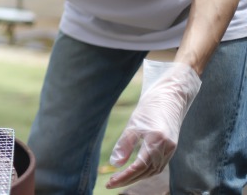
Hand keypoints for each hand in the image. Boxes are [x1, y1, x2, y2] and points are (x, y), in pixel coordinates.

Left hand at [106, 61, 201, 188]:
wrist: (171, 97)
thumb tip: (115, 164)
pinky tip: (134, 172)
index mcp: (157, 141)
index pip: (138, 167)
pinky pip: (158, 166)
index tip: (109, 183)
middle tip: (111, 184)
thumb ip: (125, 145)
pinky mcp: (171, 149)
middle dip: (128, 180)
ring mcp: (171, 150)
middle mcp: (167, 149)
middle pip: (146, 172)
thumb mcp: (133, 124)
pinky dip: (145, 171)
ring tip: (119, 180)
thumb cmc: (150, 107)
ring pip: (153, 171)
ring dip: (136, 178)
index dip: (123, 177)